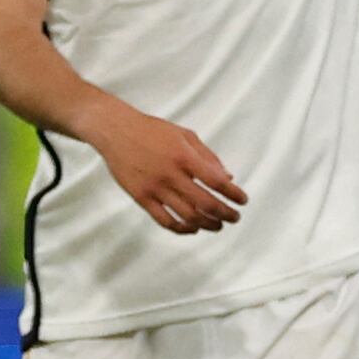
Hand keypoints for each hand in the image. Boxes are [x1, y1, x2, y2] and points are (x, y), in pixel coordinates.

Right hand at [95, 103, 246, 236]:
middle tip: (234, 217)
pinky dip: (182, 228)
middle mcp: (171, 174)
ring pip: (187, 216)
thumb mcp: (185, 135)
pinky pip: (164, 220)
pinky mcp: (141, 198)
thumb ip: (208, 157)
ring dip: (207, 224)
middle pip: (205, 203)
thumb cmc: (153, 130)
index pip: (216, 181)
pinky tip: (193, 228)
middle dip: (225, 213)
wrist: (116, 131)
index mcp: (184, 156)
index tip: (243, 200)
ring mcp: (155, 188)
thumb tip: (228, 178)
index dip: (233, 194)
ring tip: (217, 225)